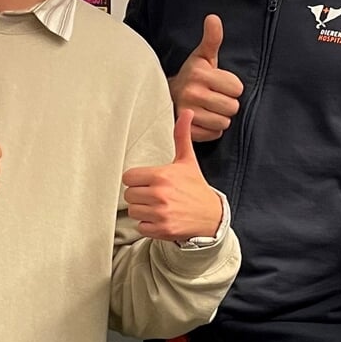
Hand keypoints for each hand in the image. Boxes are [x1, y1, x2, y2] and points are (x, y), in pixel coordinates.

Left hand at [122, 110, 224, 241]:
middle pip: (129, 195)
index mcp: (161, 176)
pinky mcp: (162, 229)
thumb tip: (187, 112)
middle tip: (154, 195)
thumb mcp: (187, 161)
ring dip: (143, 210)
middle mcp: (159, 195)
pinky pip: (140, 226)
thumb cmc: (196, 187)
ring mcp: (161, 213)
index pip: (128, 178)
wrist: (212, 216)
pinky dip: (148, 225)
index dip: (137, 180)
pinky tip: (160, 219)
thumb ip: (181, 136)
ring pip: (133, 211)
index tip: (148, 182)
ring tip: (157, 207)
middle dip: (139, 195)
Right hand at [169, 14, 244, 142]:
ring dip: (219, 117)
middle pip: (232, 107)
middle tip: (213, 98)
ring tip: (207, 109)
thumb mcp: (202, 57)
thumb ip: (212, 39)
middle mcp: (192, 92)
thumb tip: (213, 18)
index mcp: (199, 73)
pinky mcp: (187, 130)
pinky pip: (214, 134)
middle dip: (226, 103)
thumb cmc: (191, 77)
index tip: (218, 85)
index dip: (231, 87)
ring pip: (224, 122)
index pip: (237, 88)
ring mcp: (188, 112)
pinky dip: (211, 130)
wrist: (165, 96)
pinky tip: (202, 120)